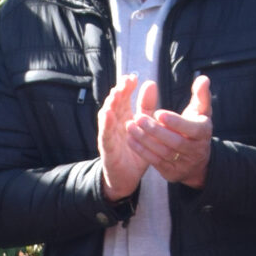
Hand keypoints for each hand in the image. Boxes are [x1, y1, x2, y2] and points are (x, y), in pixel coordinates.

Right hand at [97, 76, 149, 199]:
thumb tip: (150, 83)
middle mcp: (114, 124)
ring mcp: (109, 135)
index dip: (126, 87)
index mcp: (123, 117)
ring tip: (115, 93)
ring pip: (107, 116)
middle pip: (114, 104)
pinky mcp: (107, 148)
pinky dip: (105, 124)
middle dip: (119, 92)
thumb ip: (147, 107)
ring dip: (110, 104)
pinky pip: (105, 135)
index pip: (123, 98)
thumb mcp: (145, 127)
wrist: (126, 178)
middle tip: (125, 81)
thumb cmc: (136, 151)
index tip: (133, 77)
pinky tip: (107, 113)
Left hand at [129, 74, 213, 188]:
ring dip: (144, 140)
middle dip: (155, 130)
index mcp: (203, 133)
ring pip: (163, 152)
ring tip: (130, 126)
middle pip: (175, 142)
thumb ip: (201, 95)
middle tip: (138, 118)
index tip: (159, 112)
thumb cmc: (195, 128)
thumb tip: (203, 79)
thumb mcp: (201, 112)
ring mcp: (183, 164)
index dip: (175, 122)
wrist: (197, 161)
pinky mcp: (171, 172)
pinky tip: (130, 139)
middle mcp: (196, 151)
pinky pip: (155, 162)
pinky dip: (141, 150)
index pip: (191, 129)